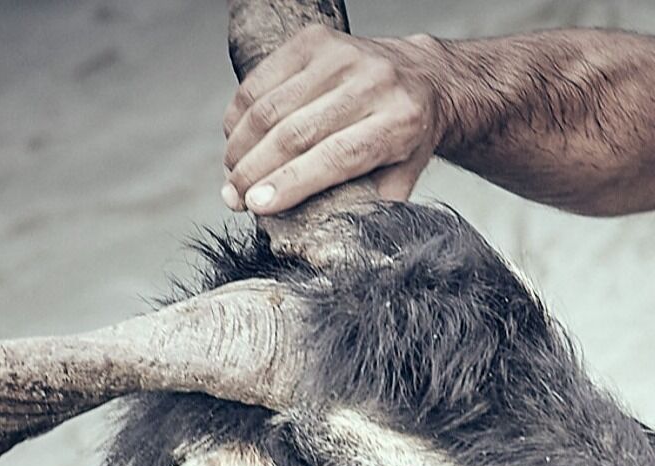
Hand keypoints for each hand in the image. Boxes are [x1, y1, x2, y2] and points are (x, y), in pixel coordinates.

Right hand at [222, 27, 442, 214]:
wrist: (422, 76)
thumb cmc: (407, 134)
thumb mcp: (403, 176)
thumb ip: (370, 206)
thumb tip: (326, 236)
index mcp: (400, 121)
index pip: (336, 156)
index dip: (290, 183)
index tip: (256, 206)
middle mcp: (372, 82)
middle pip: (295, 133)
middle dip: (255, 171)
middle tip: (233, 198)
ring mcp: (340, 55)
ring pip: (271, 107)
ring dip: (241, 146)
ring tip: (232, 176)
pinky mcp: (313, 40)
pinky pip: (261, 81)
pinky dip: (240, 114)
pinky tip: (236, 140)